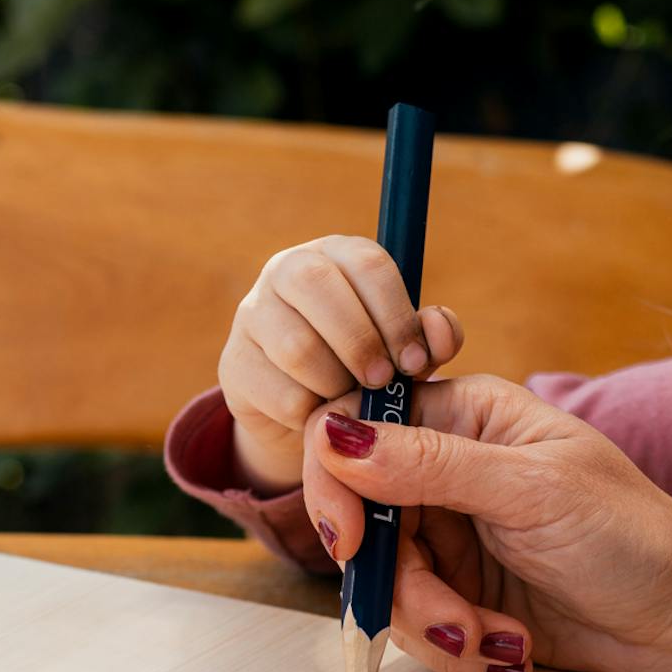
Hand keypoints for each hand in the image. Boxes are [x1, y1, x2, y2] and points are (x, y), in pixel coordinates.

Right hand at [219, 235, 461, 493]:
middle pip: (317, 284)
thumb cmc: (367, 367)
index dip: (396, 314)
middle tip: (381, 380)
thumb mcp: (405, 350)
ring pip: (296, 345)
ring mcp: (253, 313)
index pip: (367, 263)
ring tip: (351, 399)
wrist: (310, 415)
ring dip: (335, 383)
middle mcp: (287, 270)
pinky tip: (321, 416)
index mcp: (338, 254)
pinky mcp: (234, 363)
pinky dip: (311, 414)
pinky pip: (279, 393)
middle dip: (359, 341)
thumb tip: (437, 329)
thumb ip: (431, 338)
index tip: (415, 362)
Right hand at [305, 374, 671, 671]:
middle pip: (363, 525)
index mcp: (463, 416)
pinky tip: (512, 652)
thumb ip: (429, 464)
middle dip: (404, 588)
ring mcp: (452, 538)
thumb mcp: (531, 491)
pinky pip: (417, 627)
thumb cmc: (634, 536)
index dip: (337, 486)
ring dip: (438, 629)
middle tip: (456, 622)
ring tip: (501, 644)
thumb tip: (333, 436)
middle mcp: (446, 471)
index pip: (353, 431)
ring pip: (385, 587)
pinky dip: (458, 650)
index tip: (355, 543)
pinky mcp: (462, 595)